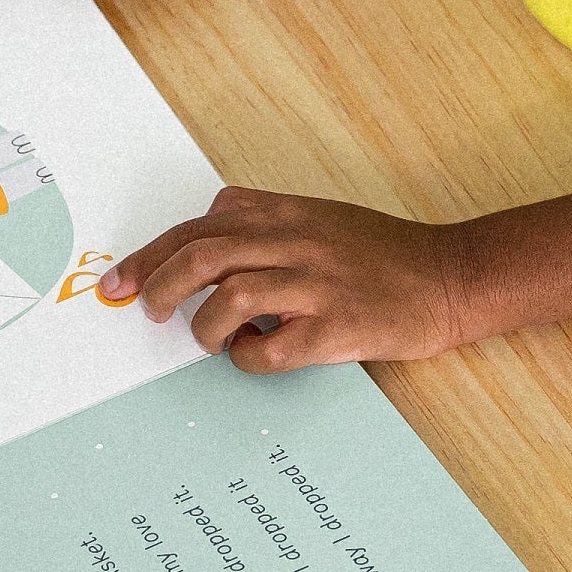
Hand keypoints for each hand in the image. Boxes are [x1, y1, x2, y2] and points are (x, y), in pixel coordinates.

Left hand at [103, 189, 481, 370]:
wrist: (449, 277)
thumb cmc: (382, 253)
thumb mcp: (319, 217)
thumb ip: (264, 219)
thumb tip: (208, 234)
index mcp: (287, 213)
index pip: (199, 226)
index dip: (151, 254)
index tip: (122, 280)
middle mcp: (297, 242)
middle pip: (202, 256)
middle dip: (158, 285)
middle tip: (146, 311)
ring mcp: (318, 285)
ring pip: (230, 297)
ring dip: (203, 326)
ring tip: (207, 339)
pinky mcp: (337, 328)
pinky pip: (269, 348)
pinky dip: (246, 358)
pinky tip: (252, 355)